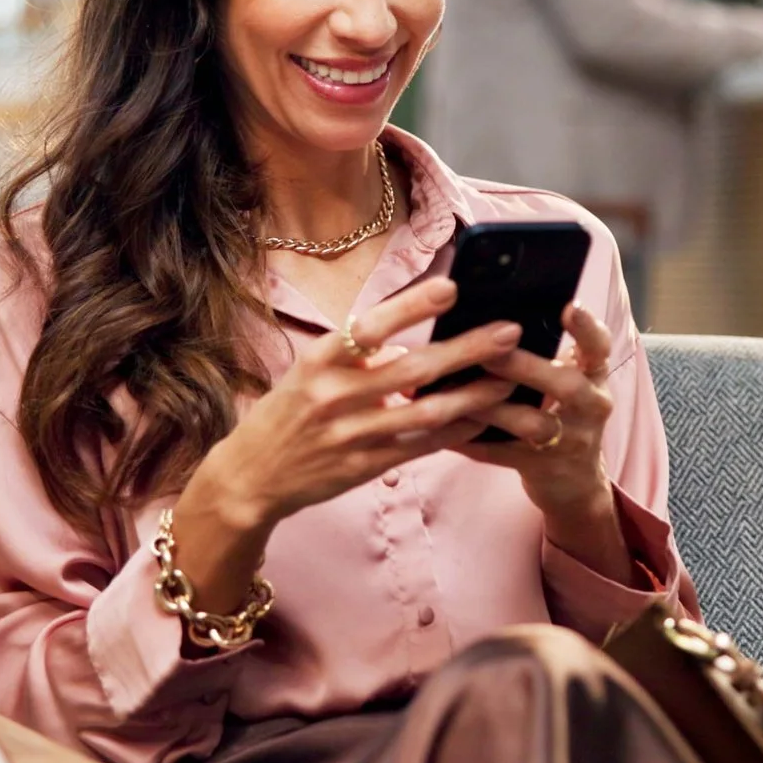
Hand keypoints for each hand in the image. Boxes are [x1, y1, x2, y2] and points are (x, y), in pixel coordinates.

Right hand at [185, 279, 519, 534]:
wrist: (252, 476)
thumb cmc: (287, 413)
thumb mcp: (308, 371)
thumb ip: (355, 355)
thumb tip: (405, 339)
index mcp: (319, 361)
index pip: (369, 326)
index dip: (410, 307)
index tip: (451, 287)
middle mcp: (335, 396)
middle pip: (412, 369)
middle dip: (466, 349)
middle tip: (509, 331)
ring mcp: (352, 435)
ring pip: (426, 412)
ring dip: (473, 395)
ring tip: (509, 379)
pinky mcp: (365, 467)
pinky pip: (420, 447)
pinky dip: (454, 432)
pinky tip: (482, 419)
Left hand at [452, 302, 631, 578]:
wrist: (575, 482)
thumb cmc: (563, 415)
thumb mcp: (569, 381)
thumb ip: (545, 352)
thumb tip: (491, 318)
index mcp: (594, 377)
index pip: (599, 347)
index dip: (587, 327)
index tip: (570, 306)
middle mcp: (589, 407)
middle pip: (567, 385)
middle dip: (526, 368)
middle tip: (489, 352)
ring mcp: (569, 441)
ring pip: (532, 425)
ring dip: (492, 408)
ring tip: (455, 392)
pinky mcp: (542, 469)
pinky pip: (502, 454)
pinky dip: (471, 441)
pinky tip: (442, 428)